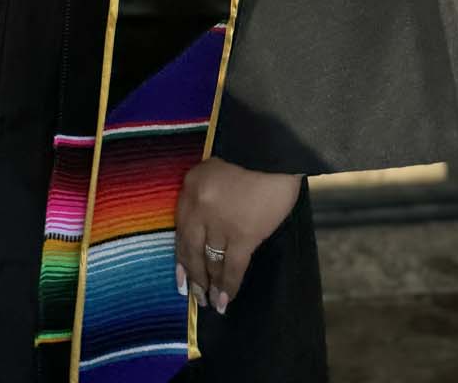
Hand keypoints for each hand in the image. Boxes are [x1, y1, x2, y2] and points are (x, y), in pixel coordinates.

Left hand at [174, 156, 300, 314]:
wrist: (277, 154)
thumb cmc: (251, 159)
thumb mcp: (216, 169)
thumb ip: (206, 195)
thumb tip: (206, 232)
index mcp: (191, 185)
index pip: (181, 228)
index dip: (180, 256)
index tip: (180, 277)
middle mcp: (199, 204)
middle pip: (191, 248)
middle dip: (193, 275)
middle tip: (194, 296)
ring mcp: (219, 222)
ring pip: (210, 260)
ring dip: (209, 284)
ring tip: (210, 302)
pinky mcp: (243, 234)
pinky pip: (232, 266)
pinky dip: (228, 285)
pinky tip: (225, 300)